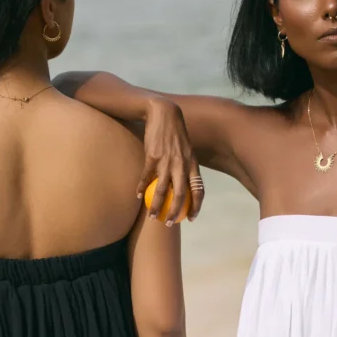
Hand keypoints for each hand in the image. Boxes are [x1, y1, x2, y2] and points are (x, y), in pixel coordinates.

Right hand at [136, 98, 203, 222]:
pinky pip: (147, 177)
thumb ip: (186, 166)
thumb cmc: (175, 134)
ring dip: (156, 206)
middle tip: (169, 223)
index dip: (197, 206)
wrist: (164, 113)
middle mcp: (182, 164)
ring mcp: (167, 161)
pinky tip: (138, 196)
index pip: (199, 190)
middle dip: (176, 212)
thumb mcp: (186, 150)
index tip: (192, 218)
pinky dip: (142, 188)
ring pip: (163, 190)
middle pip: (181, 195)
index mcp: (193, 164)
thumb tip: (184, 185)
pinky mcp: (152, 156)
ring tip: (152, 216)